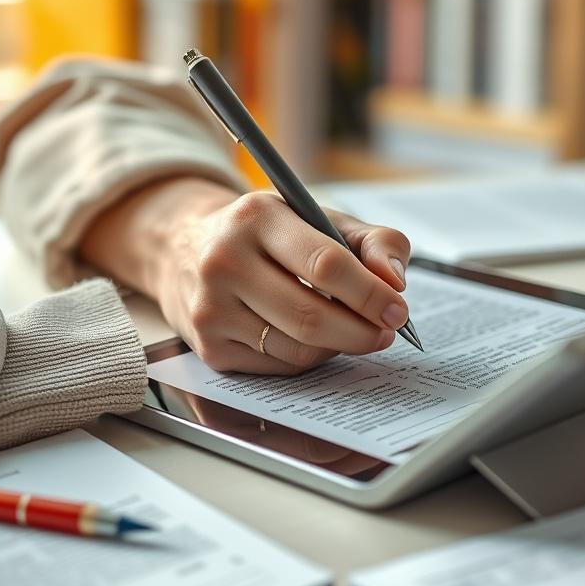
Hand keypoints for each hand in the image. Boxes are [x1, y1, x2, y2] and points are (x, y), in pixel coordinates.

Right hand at [80, 177, 411, 374]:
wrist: (187, 250)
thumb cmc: (270, 236)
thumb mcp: (320, 218)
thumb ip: (374, 241)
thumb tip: (394, 281)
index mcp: (257, 218)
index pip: (325, 264)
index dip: (370, 294)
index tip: (397, 310)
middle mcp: (224, 262)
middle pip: (311, 316)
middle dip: (361, 331)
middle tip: (385, 332)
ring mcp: (211, 309)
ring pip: (298, 349)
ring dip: (338, 346)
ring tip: (352, 330)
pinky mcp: (209, 347)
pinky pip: (279, 368)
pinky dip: (309, 358)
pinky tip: (314, 338)